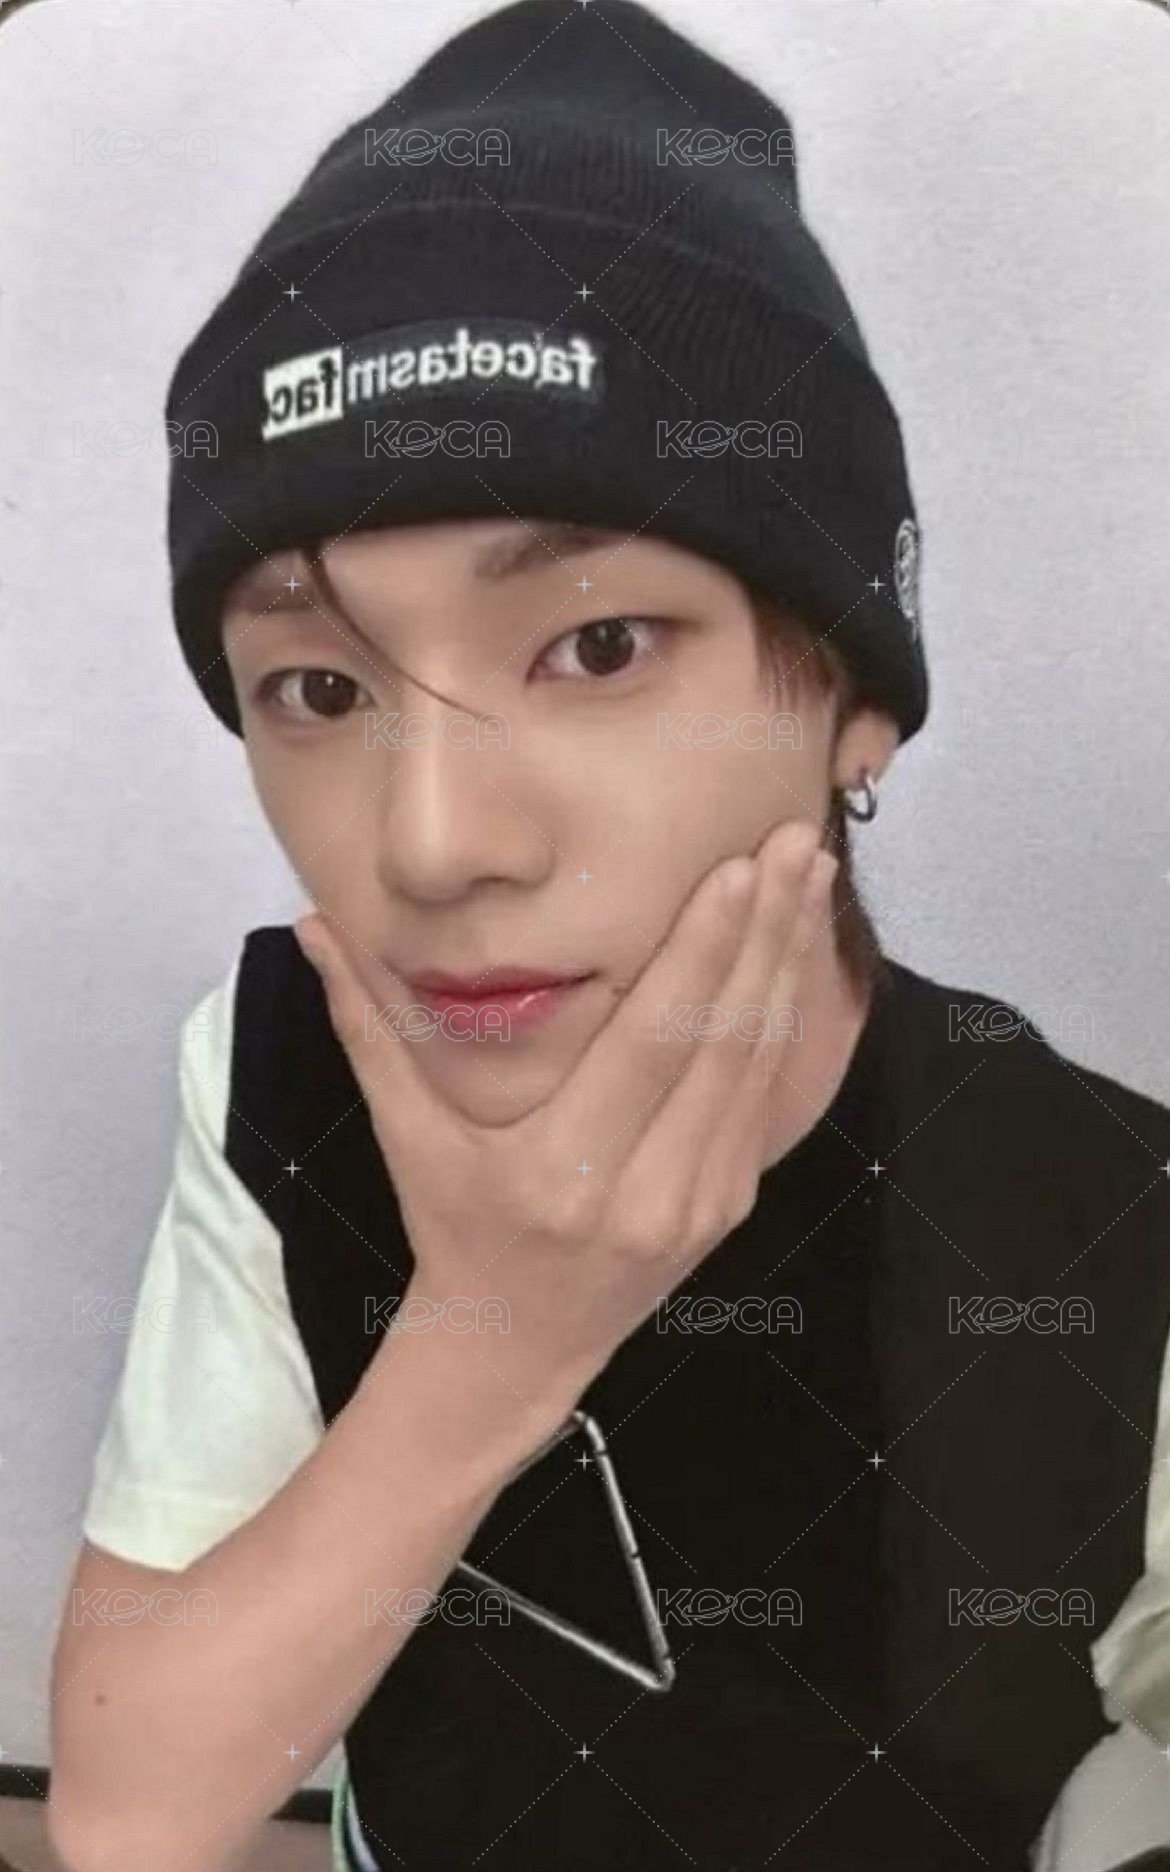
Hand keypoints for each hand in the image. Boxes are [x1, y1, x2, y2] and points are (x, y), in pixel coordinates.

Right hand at [294, 821, 836, 1420]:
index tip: (736, 867)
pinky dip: (784, 1018)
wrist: (513, 1348)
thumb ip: (368, 1026)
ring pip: (758, 1066)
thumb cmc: (451, 1228)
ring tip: (808, 872)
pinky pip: (765, 1098)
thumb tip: (313, 925)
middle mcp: (647, 1192)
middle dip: (765, 932)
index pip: (650, 1043)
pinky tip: (794, 950)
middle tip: (795, 838)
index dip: (700, 952)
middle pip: (722, 1043)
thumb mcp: (405, 1134)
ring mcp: (700, 1205)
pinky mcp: (729, 1206)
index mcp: (564, 1172)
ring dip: (788, 963)